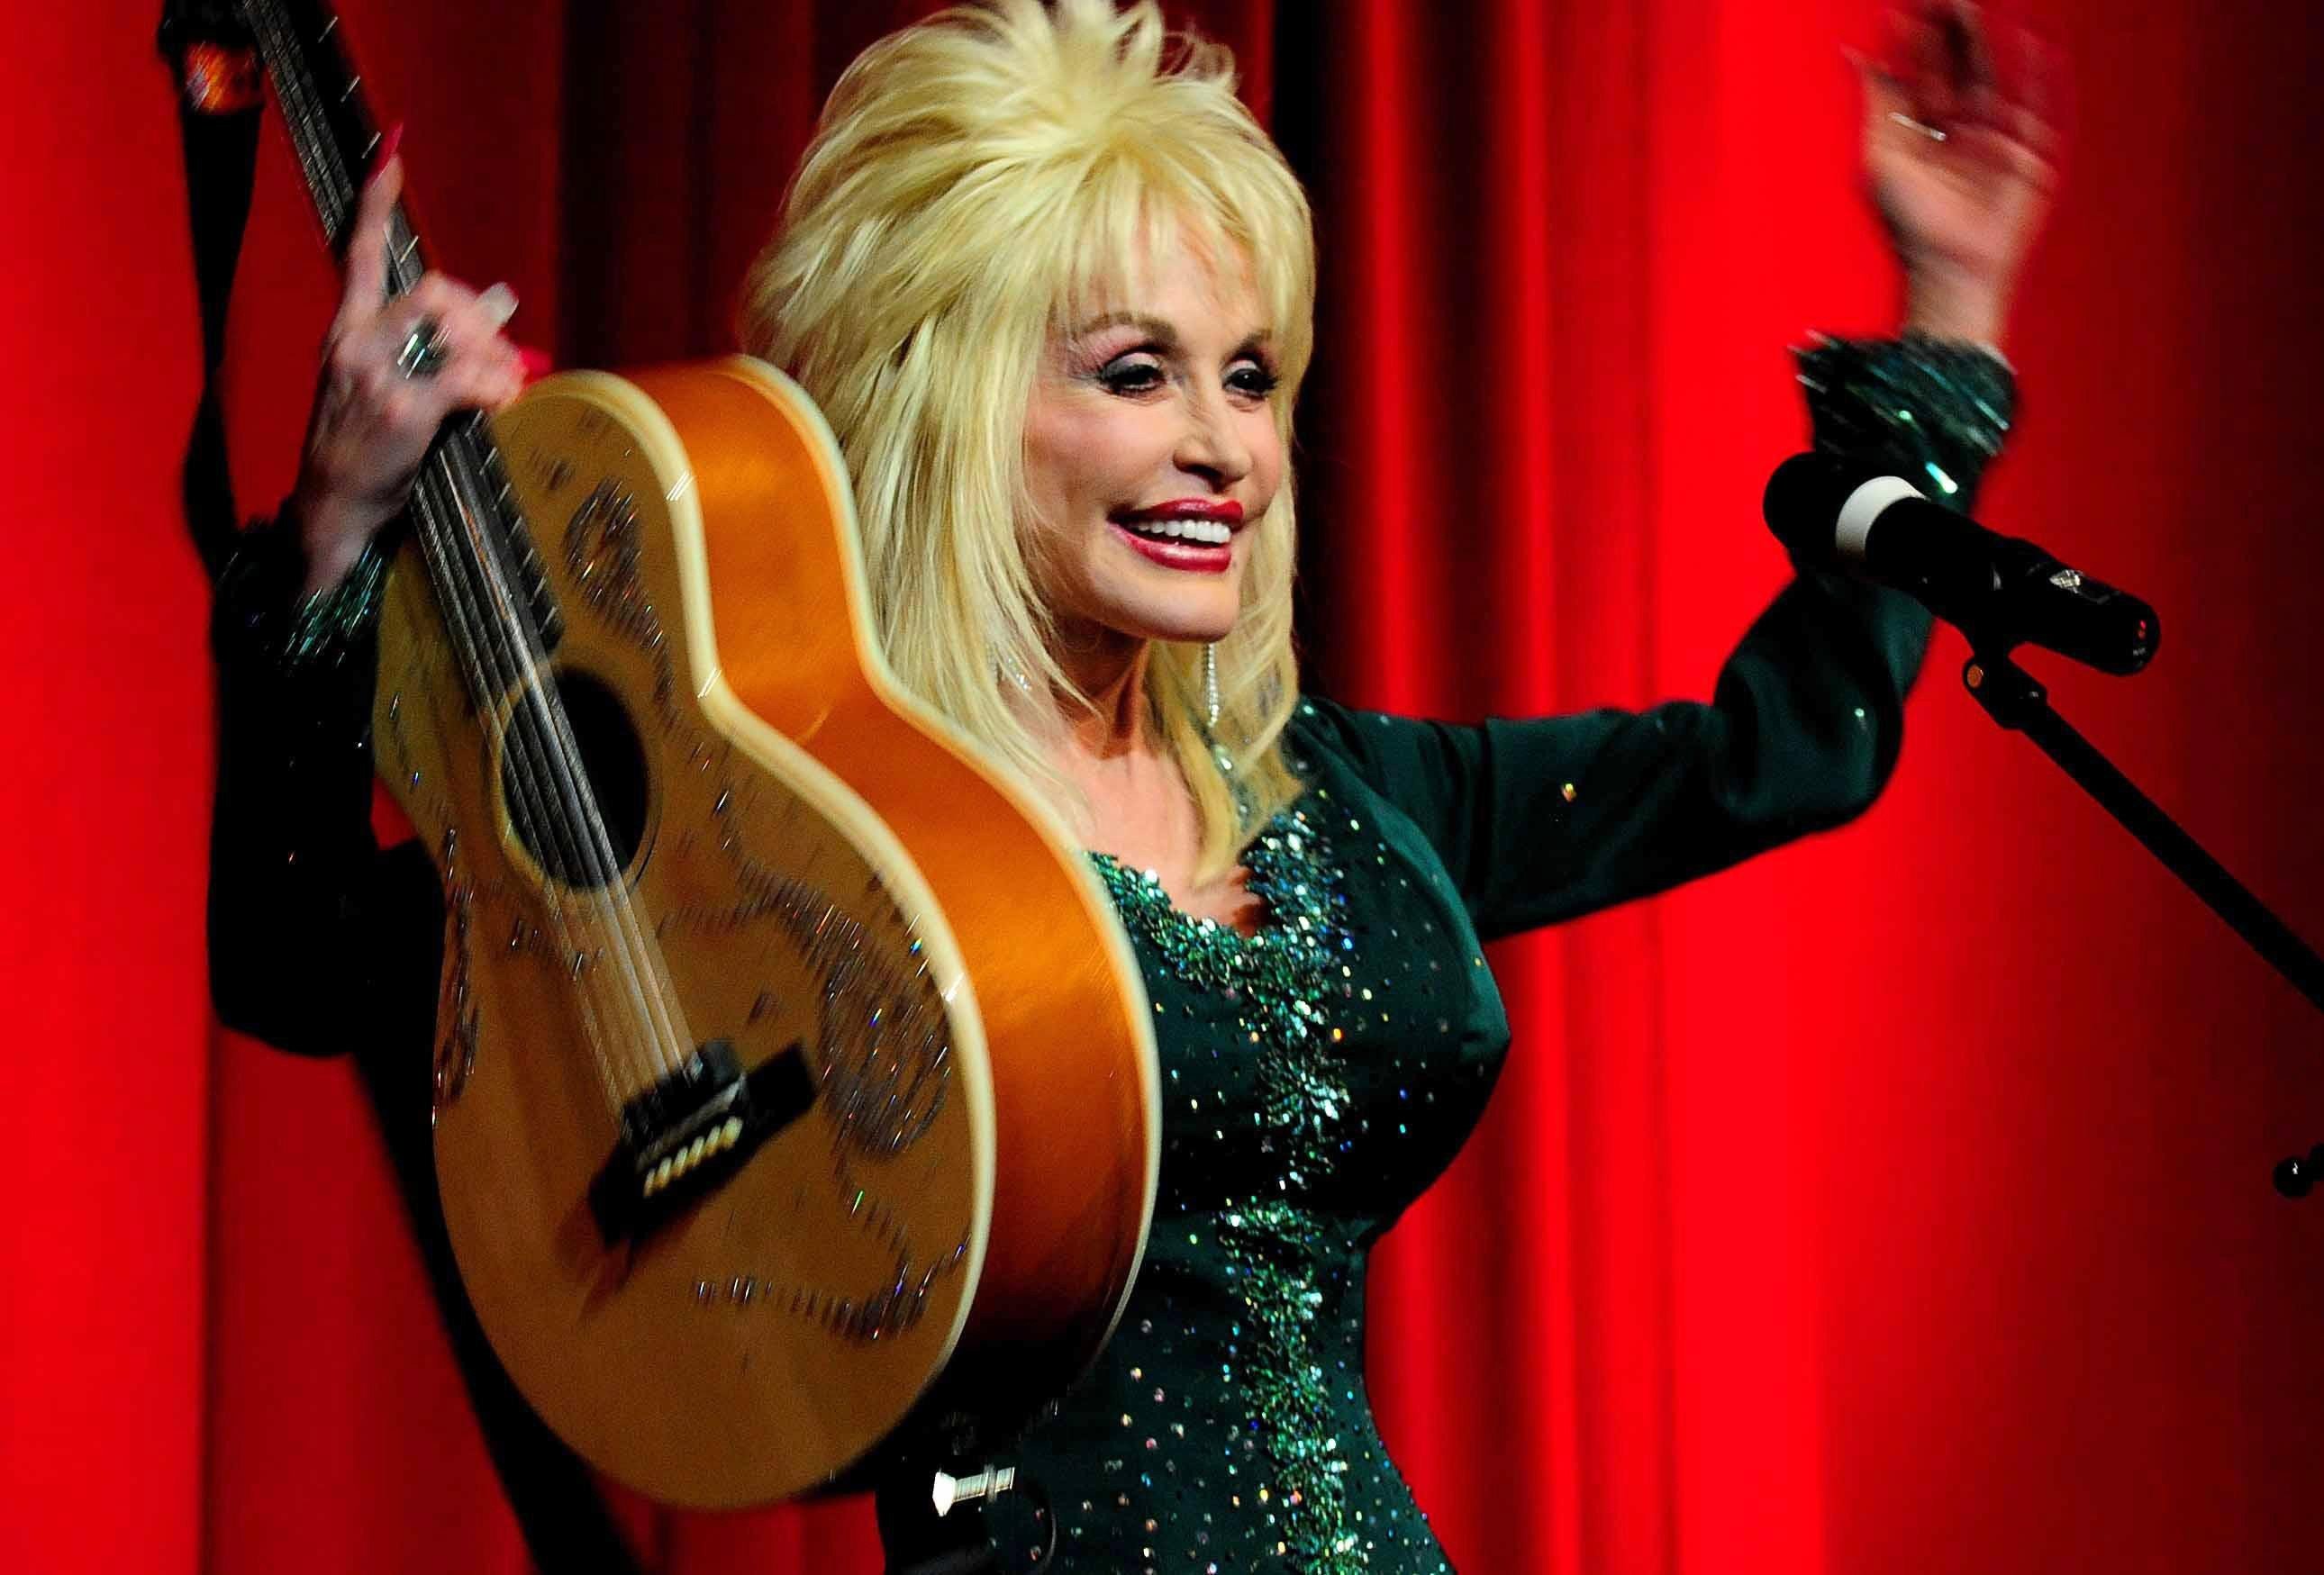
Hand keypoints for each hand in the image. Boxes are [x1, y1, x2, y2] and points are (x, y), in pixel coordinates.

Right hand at [292, 144, 526, 595]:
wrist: (334, 508)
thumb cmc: (367, 450)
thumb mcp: (390, 386)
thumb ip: (434, 346)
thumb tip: (503, 302)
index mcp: (346, 332)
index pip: (356, 253)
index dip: (373, 205)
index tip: (391, 158)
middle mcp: (355, 344)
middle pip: (431, 290)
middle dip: (478, 313)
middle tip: (501, 348)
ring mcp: (377, 377)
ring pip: (451, 329)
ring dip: (493, 354)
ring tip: (506, 383)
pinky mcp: (403, 411)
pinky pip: (464, 378)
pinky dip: (494, 386)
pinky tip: (503, 401)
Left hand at [1852, 2, 2060, 347]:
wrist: (1952, 269)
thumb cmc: (1913, 226)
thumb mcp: (1883, 159)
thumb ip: (1877, 104)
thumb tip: (1855, 56)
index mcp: (1922, 129)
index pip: (1920, 70)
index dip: (1915, 39)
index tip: (1906, 9)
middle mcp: (1958, 127)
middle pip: (1956, 65)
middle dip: (1950, 29)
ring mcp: (1993, 136)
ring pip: (1990, 75)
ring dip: (1984, 41)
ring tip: (1973, 6)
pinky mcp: (2025, 151)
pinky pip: (2035, 105)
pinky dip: (2036, 76)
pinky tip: (2032, 45)